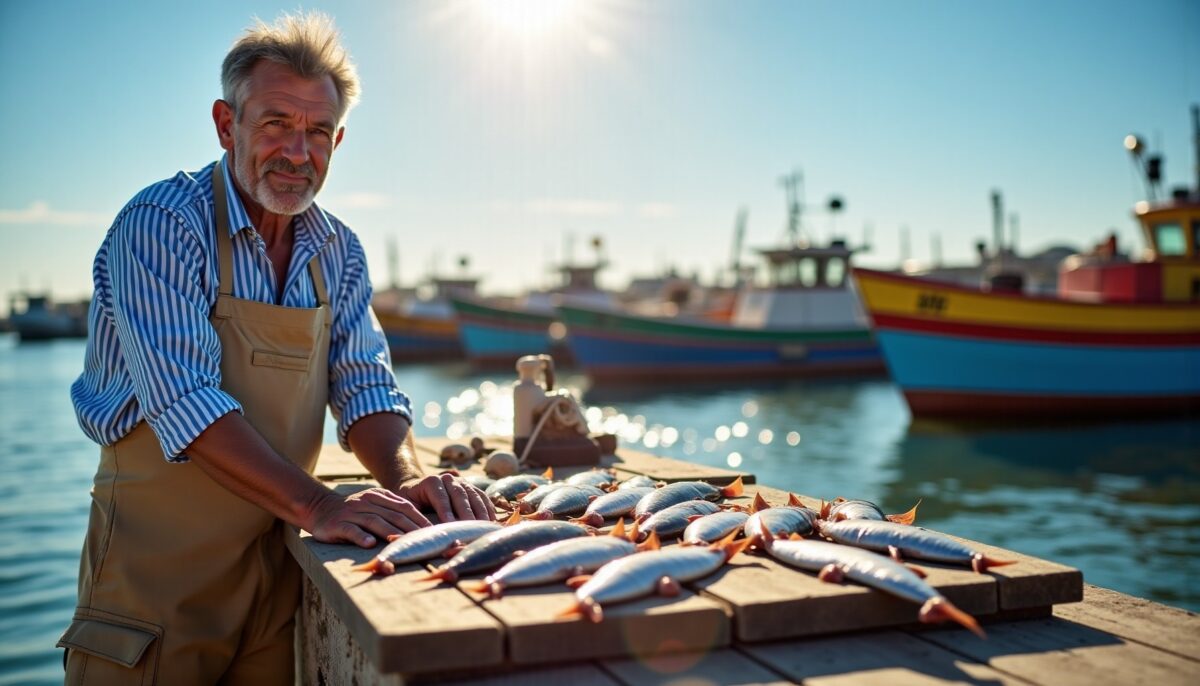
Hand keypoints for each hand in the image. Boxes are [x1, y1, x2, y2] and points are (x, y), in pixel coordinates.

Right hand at [307, 487, 431, 547]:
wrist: (319, 508)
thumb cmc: (354, 511)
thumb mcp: (374, 504)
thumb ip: (393, 509)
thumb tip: (421, 524)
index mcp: (379, 496)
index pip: (404, 506)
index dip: (419, 518)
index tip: (434, 530)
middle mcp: (367, 502)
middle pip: (393, 515)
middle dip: (411, 528)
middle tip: (425, 540)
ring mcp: (352, 512)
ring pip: (375, 522)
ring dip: (390, 532)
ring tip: (402, 541)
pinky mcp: (337, 524)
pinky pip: (351, 530)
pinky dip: (361, 537)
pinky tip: (370, 544)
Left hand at [397, 473, 496, 522]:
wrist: (417, 488)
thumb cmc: (411, 503)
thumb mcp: (407, 507)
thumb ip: (414, 517)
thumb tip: (423, 533)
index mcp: (431, 481)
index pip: (440, 497)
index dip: (446, 510)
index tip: (451, 524)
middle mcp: (448, 478)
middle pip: (459, 495)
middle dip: (466, 512)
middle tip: (471, 528)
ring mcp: (461, 481)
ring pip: (473, 495)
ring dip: (480, 511)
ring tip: (485, 526)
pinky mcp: (471, 487)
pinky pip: (482, 496)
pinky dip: (487, 508)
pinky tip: (491, 520)